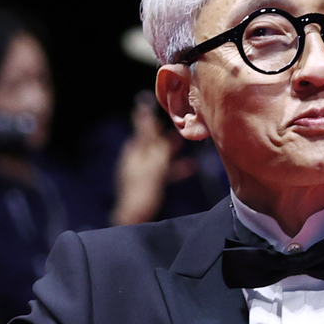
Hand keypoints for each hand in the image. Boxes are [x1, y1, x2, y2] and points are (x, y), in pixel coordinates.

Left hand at [111, 93, 176, 226]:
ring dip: (172, 152)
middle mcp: (136, 160)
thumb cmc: (144, 190)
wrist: (135, 218)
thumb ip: (159, 147)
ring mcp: (141, 173)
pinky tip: (190, 168)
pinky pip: (163, 172)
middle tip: (178, 127)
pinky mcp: (148, 185)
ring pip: (159, 157)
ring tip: (185, 144)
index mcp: (134, 153)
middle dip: (166, 136)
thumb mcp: (155, 166)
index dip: (148, 119)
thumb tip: (160, 128)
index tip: (149, 106)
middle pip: (151, 143)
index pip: (142, 130)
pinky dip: (175, 168)